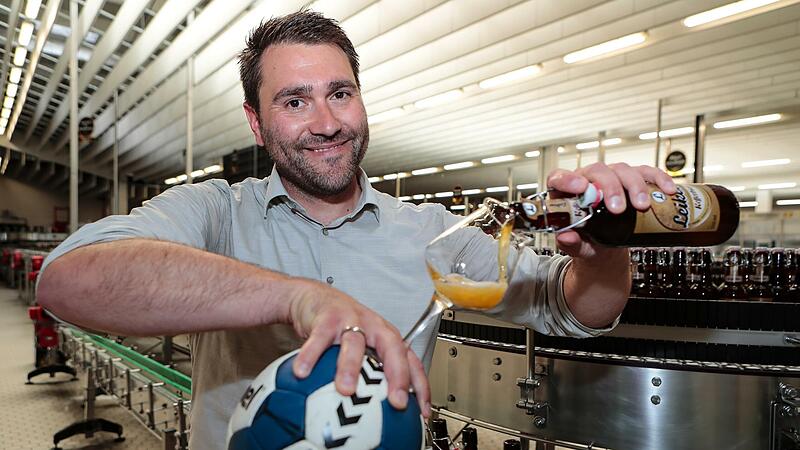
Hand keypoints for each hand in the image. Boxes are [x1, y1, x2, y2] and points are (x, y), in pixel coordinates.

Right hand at [285, 279, 429, 416]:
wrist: (315, 297)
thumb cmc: (343, 325)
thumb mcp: (363, 347)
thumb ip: (371, 373)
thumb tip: (380, 411)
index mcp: (387, 337)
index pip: (411, 361)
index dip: (419, 385)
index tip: (422, 411)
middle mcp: (374, 327)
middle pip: (392, 349)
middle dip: (397, 376)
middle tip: (396, 400)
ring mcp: (351, 320)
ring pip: (354, 343)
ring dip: (350, 367)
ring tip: (346, 389)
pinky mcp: (327, 318)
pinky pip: (319, 338)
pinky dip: (310, 355)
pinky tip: (303, 372)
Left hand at [546, 163, 676, 257]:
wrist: (605, 247)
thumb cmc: (586, 240)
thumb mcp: (577, 246)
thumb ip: (570, 243)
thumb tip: (566, 237)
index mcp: (566, 192)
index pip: (560, 178)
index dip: (568, 179)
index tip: (580, 187)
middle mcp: (588, 180)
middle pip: (597, 171)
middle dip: (610, 188)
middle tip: (618, 209)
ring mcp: (611, 178)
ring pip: (622, 170)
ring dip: (634, 186)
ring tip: (642, 206)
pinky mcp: (631, 180)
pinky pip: (645, 173)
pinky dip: (658, 179)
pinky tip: (667, 190)